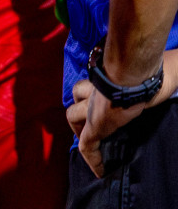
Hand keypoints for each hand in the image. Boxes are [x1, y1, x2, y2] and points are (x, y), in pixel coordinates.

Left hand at [67, 50, 177, 175]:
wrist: (136, 75)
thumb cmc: (146, 72)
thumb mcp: (148, 73)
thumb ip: (151, 73)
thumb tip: (172, 68)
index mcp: (107, 79)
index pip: (93, 83)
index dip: (92, 92)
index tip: (103, 102)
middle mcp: (95, 90)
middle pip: (78, 94)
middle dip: (80, 105)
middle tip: (89, 119)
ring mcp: (92, 107)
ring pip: (73, 115)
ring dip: (79, 127)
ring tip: (92, 140)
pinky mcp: (95, 125)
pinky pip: (87, 144)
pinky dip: (92, 158)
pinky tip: (100, 170)